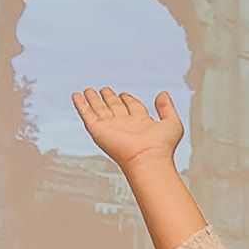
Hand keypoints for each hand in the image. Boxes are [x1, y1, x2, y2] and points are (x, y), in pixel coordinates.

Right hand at [71, 84, 185, 173]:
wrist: (148, 158)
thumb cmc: (161, 147)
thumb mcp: (172, 123)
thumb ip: (167, 107)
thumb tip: (163, 93)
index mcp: (140, 123)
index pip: (131, 106)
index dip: (128, 99)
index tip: (123, 94)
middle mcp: (124, 125)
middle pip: (114, 107)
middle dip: (109, 97)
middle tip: (104, 89)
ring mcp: (110, 127)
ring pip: (99, 109)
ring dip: (93, 99)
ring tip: (88, 90)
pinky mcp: (98, 129)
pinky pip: (87, 114)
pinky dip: (80, 104)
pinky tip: (76, 96)